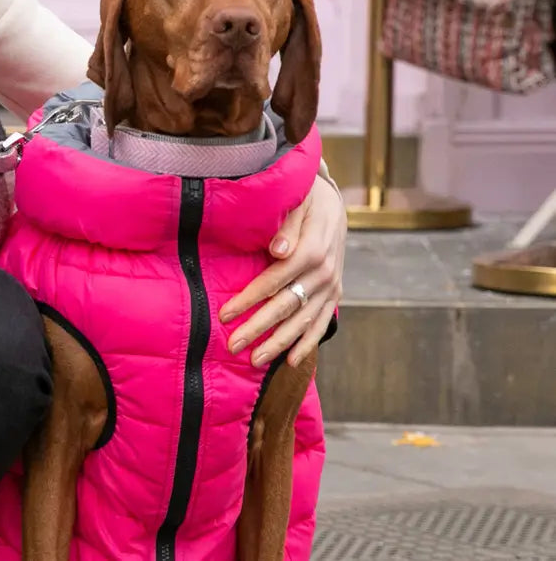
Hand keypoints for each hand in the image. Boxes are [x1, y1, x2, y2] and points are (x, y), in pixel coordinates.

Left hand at [220, 175, 346, 367]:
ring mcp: (331, 285)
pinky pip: (322, 322)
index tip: (224, 315)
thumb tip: (279, 249)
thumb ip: (288, 225)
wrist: (334, 203)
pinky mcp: (335, 293)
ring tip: (255, 360)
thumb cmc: (306, 199)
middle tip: (232, 345)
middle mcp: (324, 272)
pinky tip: (291, 361)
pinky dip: (308, 342)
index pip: (273, 280)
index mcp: (312, 249)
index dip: (248, 300)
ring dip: (279, 343)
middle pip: (285, 306)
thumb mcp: (298, 201)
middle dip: (257, 328)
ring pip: (303, 320)